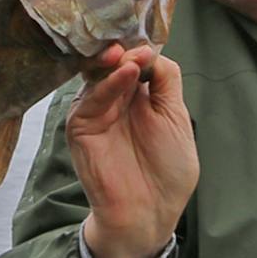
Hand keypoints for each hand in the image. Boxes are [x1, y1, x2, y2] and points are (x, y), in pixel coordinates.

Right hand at [66, 43, 198, 257]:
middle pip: (111, 61)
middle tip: (135, 45)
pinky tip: (125, 73)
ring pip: (98, 75)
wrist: (149, 212)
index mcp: (139, 95)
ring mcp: (96, 111)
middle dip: (123, 49)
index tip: (151, 45)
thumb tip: (151, 50)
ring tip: (131, 57)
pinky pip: (89, 100)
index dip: (141, 49)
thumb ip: (166, 82)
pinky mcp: (80, 128)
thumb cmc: (167, 171)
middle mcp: (115, 98)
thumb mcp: (176, 118)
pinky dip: (107, 84)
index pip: (134, 58)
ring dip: (114, 61)